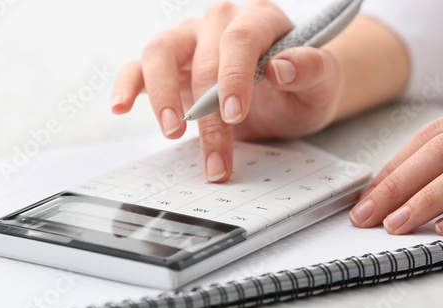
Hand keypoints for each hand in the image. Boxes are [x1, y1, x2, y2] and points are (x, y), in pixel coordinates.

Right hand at [111, 0, 343, 181]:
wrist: (284, 99)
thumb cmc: (300, 90)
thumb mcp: (321, 85)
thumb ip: (312, 69)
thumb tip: (282, 65)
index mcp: (260, 20)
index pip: (240, 38)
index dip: (234, 76)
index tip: (233, 114)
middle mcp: (219, 24)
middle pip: (201, 55)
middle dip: (206, 109)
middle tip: (215, 151)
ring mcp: (190, 41)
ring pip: (160, 52)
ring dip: (162, 95)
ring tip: (173, 132)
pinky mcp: (170, 65)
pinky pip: (138, 66)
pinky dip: (127, 85)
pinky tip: (121, 106)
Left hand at [350, 115, 442, 235]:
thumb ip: (434, 161)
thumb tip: (385, 193)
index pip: (423, 141)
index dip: (389, 172)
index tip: (362, 202)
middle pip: (435, 152)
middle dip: (395, 187)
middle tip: (365, 217)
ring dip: (422, 202)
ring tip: (394, 225)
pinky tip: (440, 230)